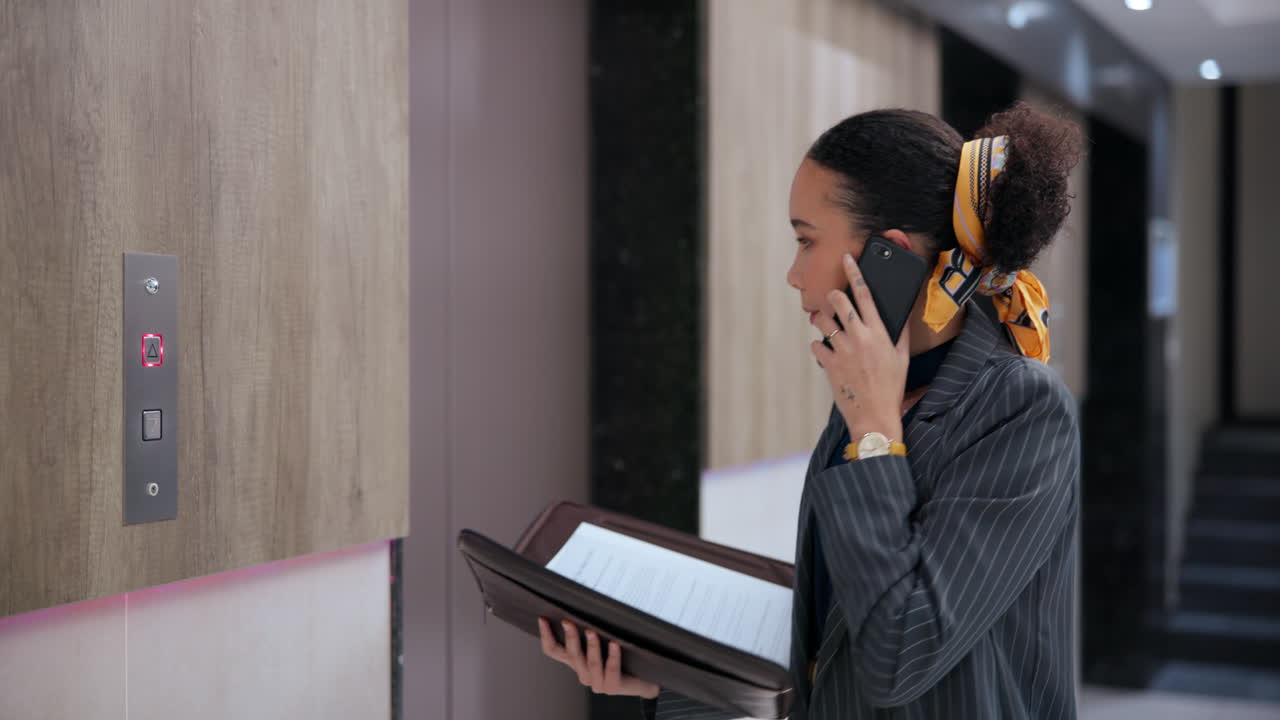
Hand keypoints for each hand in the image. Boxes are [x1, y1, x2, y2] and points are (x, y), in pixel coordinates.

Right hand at [538, 617, 659, 698]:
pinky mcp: (612, 687)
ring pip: (590, 662)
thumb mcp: (602, 642)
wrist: (643, 678)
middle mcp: (583, 673)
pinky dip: (612, 656)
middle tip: (568, 621)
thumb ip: (590, 632)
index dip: (546, 636)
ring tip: (592, 631)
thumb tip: (583, 604)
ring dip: (590, 646)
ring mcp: (597, 683)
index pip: (553, 651)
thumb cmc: (622, 657)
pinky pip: (611, 669)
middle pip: (571, 655)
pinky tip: (614, 644)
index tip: (542, 618)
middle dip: (570, 637)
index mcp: (577, 662)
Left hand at [810, 253, 908, 441]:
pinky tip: (826, 350)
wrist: (874, 415)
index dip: (855, 273)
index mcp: (878, 333)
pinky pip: (816, 345)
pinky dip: (819, 345)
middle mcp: (858, 337)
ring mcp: (841, 350)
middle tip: (833, 298)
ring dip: (821, 319)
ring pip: (822, 321)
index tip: (848, 259)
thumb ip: (901, 333)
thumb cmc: (891, 387)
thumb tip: (902, 314)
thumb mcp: (902, 358)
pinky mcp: (828, 363)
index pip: (865, 295)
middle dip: (833, 296)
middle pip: (838, 302)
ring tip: (825, 323)